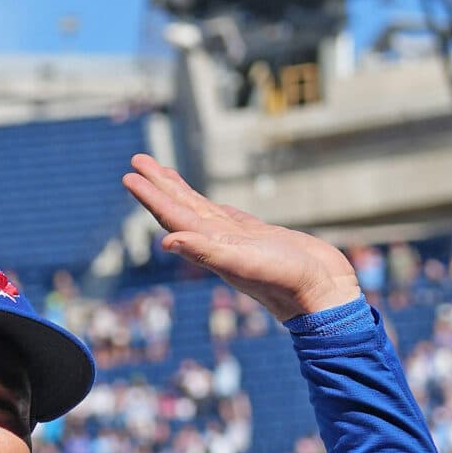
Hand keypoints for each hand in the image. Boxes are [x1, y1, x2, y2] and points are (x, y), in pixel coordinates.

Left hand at [122, 154, 361, 322]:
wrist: (323, 293)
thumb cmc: (286, 281)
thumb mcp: (243, 263)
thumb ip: (205, 251)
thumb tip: (166, 241)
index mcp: (210, 246)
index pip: (172, 216)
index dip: (150, 196)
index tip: (129, 175)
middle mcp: (218, 242)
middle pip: (179, 207)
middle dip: (158, 184)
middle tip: (137, 159)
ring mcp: (236, 239)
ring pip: (200, 208)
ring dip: (178, 189)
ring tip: (160, 170)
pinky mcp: (257, 236)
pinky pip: (224, 214)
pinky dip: (208, 203)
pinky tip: (201, 200)